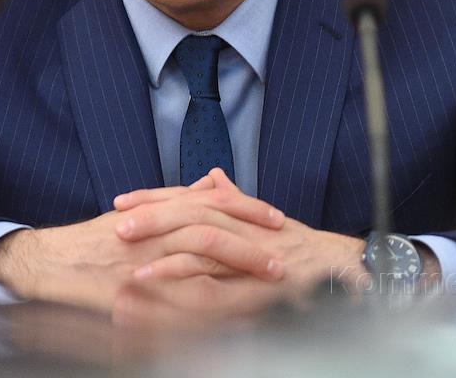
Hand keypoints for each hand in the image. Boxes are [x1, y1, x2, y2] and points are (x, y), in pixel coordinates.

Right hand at [0, 180, 286, 308]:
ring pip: (198, 261)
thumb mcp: (135, 213)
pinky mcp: (131, 294)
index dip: (245, 208)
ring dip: (236, 270)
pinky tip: (233, 314)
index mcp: (155, 211)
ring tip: (268, 281)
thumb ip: (174, 200)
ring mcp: (141, 262)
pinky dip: (207, 306)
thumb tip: (209, 185)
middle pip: (210, 227)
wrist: (48, 264)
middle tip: (281, 251)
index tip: (275, 217)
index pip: (208, 201)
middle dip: (249, 239)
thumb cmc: (92, 241)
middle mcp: (150, 231)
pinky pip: (175, 301)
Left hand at [114, 168, 367, 290]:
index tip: (123, 201)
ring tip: (126, 249)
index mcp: (238, 210)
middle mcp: (241, 223)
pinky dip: (178, 276)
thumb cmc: (302, 247)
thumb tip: (214, 176)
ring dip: (159, 242)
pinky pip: (210, 276)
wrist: (339, 268)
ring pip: (197, 237)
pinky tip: (152, 279)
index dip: (155, 197)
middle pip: (189, 209)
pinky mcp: (251, 278)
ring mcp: (247, 249)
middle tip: (116, 220)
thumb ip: (235, 198)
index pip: (189, 196)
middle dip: (150, 213)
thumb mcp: (263, 219)